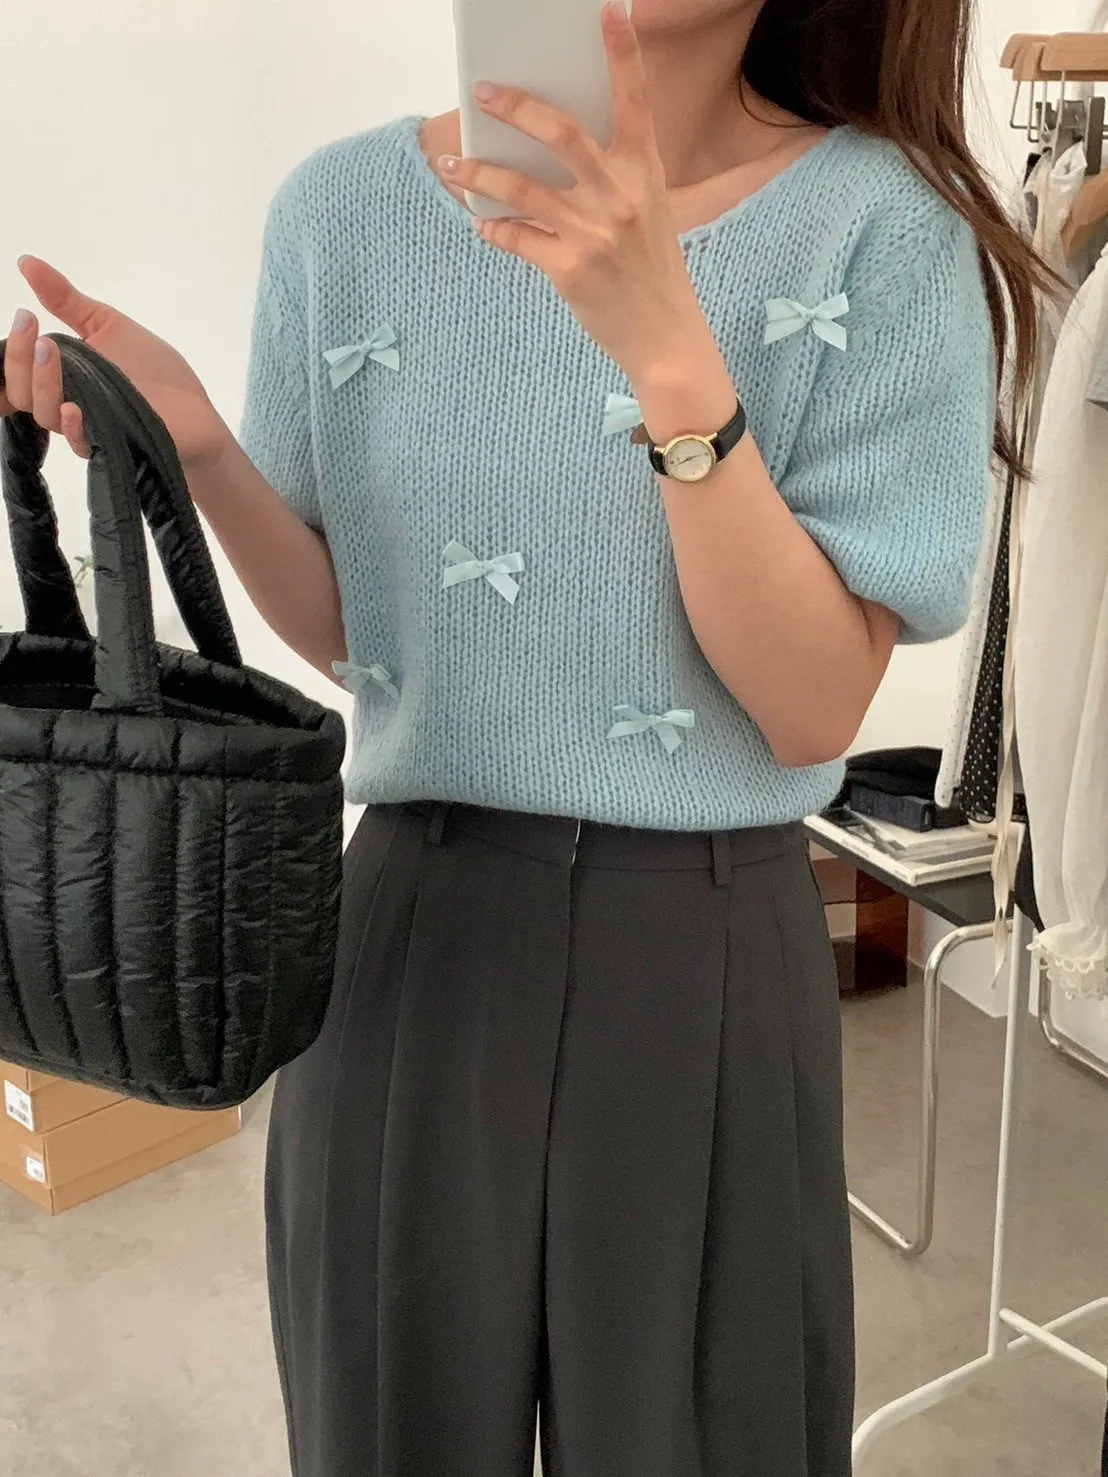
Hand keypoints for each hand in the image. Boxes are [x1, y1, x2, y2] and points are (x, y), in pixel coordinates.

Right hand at [1, 257, 232, 476]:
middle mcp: (63, 402)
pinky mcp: (109, 446)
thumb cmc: (153, 369)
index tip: (23, 318)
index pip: (16, 370)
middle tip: (30, 325)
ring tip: (49, 349)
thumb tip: (27, 262)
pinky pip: (80, 442)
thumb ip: (66, 300)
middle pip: (21, 392)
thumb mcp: (107, 325)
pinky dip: (73, 426)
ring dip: (42, 382)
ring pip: (45, 414)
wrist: (195, 409)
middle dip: (19, 358)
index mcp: (58, 374)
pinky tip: (74, 407)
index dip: (9, 355)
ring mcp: (85, 427)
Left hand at [437, 1, 717, 384]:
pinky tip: (482, 224)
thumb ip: (611, 176)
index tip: (610, 11)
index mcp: (646, 173)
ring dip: (480, 173)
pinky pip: (516, 238)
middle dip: (518, 107)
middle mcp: (622, 197)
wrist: (665, 337)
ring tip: (452, 164)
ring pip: (523, 188)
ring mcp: (595, 233)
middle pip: (563, 133)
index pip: (635, 102)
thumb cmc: (651, 269)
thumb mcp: (648, 212)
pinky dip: (493, 228)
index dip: (623, 55)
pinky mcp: (570, 269)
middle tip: (484, 91)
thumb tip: (546, 147)